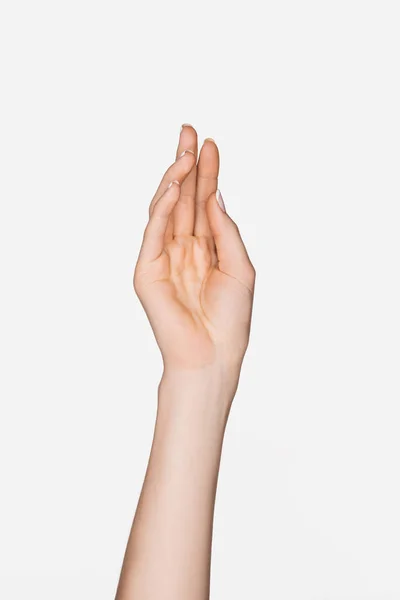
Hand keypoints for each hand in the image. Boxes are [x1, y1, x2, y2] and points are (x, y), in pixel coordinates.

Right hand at [133, 125, 254, 375]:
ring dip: (174, 178)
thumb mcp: (240, 267)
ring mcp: (162, 257)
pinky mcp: (147, 270)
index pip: (203, 203)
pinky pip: (153, 231)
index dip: (207, 174)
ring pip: (165, 208)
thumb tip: (213, 194)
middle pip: (182, 198)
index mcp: (206, 248)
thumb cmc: (231, 318)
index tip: (212, 144)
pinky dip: (161, 206)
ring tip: (185, 150)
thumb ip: (225, 230)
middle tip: (190, 130)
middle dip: (186, 165)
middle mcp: (183, 248)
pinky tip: (173, 184)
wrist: (214, 355)